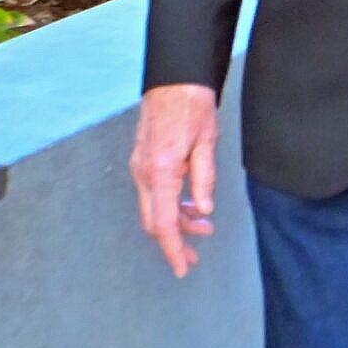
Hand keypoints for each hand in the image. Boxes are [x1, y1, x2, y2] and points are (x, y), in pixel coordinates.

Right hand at [130, 82, 219, 275]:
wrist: (174, 79)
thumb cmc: (192, 106)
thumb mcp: (207, 144)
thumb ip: (204, 180)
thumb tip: (203, 211)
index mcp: (160, 172)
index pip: (164, 223)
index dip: (173, 249)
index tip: (183, 268)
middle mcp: (144, 173)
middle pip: (155, 222)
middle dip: (174, 242)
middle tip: (196, 255)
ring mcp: (140, 167)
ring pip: (154, 209)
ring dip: (177, 222)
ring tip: (203, 227)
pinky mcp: (142, 161)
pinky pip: (153, 194)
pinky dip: (170, 206)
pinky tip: (190, 205)